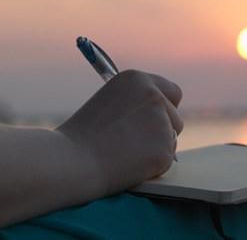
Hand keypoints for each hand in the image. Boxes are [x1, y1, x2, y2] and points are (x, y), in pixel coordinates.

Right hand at [57, 70, 182, 195]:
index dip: (166, 109)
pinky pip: (166, 160)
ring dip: (156, 149)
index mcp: (137, 79)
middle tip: (136, 143)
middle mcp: (154, 95)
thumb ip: (135, 104)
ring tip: (125, 153)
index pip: (172, 92)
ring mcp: (161, 121)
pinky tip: (128, 165)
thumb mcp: (109, 103)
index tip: (158, 121)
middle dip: (163, 131)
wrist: (71, 161)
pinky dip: (152, 166)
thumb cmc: (82, 137)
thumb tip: (158, 117)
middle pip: (175, 118)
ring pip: (171, 140)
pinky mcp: (164, 148)